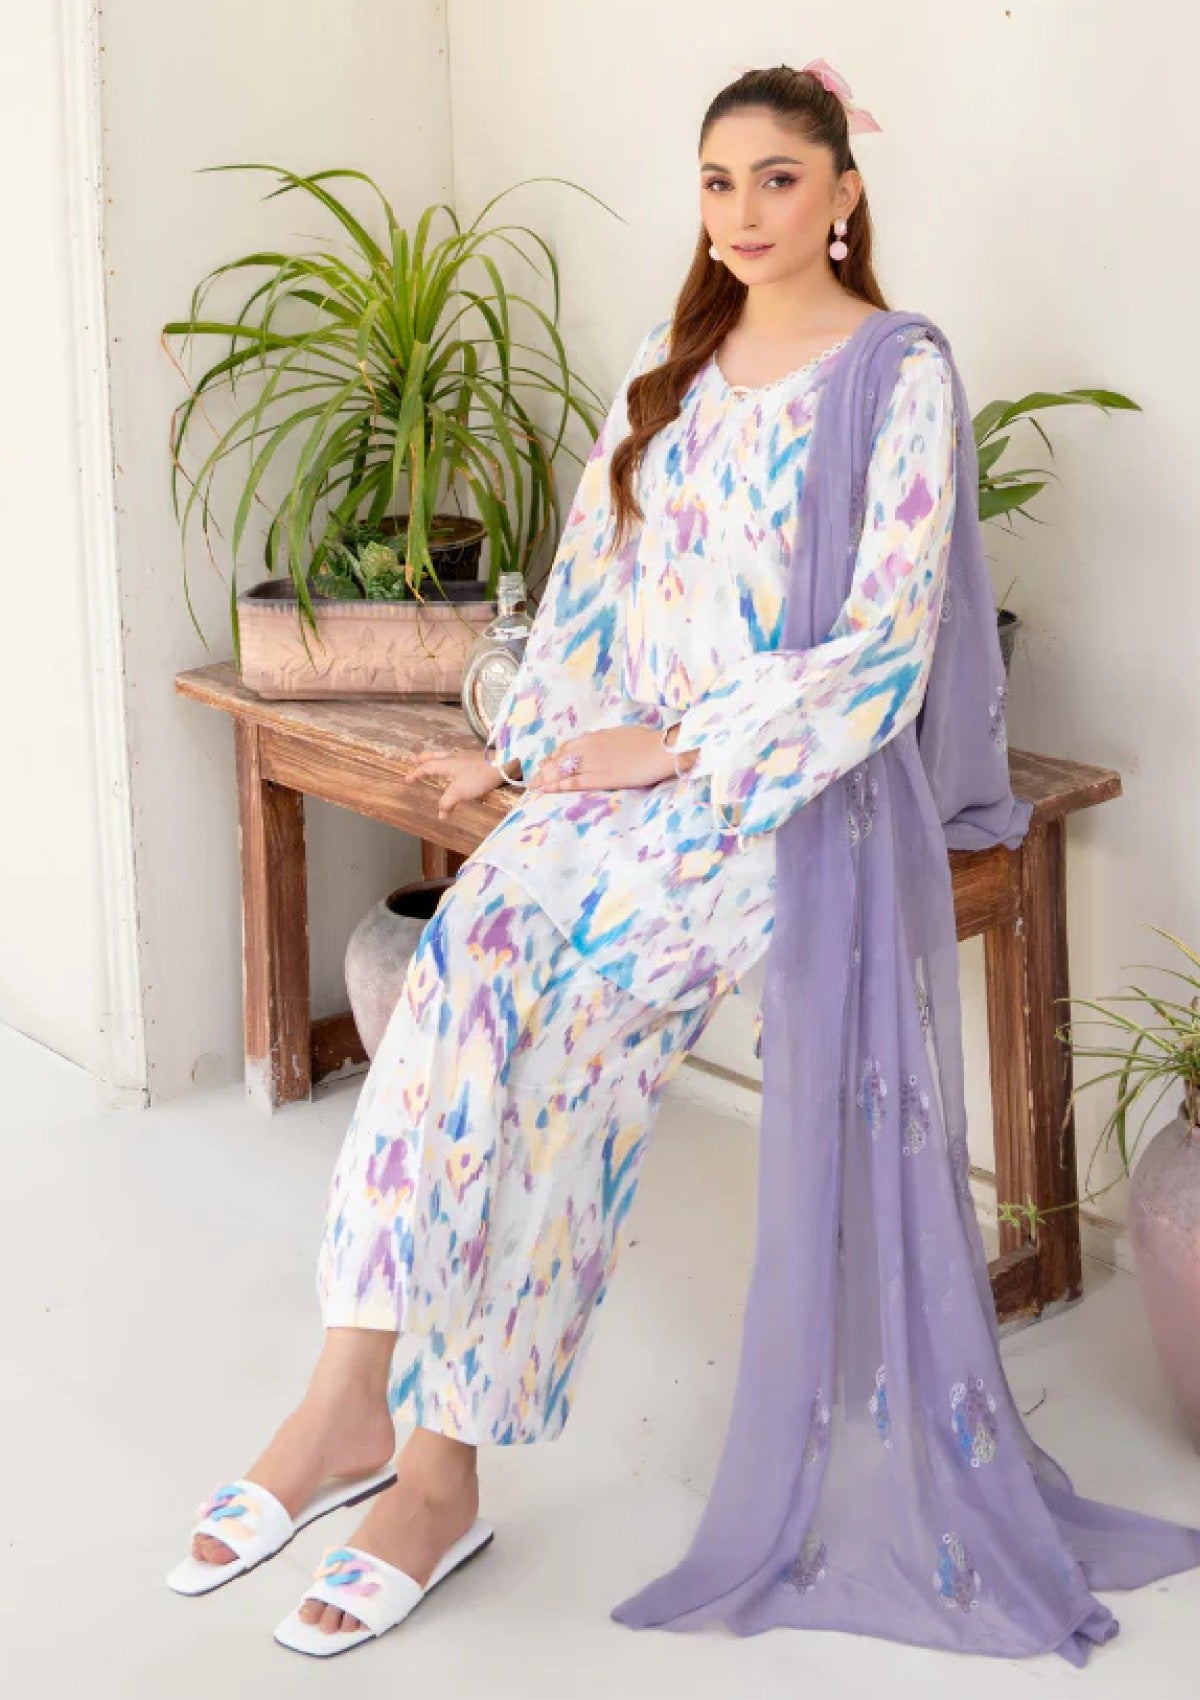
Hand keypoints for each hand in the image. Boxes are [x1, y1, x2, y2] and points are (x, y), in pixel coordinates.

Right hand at [404, 746, 507, 819]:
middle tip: (416, 760)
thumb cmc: (479, 776)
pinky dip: (452, 762)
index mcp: (447, 763)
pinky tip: (459, 768)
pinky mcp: (478, 759)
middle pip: (435, 755)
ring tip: (435, 763)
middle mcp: (455, 757)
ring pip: (447, 755)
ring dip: (438, 758)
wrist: (504, 764)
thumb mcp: (460, 791)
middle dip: (424, 758)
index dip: (416, 773)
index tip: (407, 778)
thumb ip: (448, 802)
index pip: (427, 767)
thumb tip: (441, 815)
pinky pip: (459, 759)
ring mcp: (467, 757)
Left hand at [528, 725, 696, 793]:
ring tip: (534, 787)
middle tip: (534, 778)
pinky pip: (572, 782)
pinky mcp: (600, 777)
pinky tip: (545, 790)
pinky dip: (556, 786)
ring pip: (561, 770)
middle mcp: (588, 747)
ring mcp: (593, 762)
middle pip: (559, 759)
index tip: (547, 763)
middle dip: (545, 769)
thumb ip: (605, 741)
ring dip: (545, 778)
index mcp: (594, 737)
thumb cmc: (647, 742)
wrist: (661, 750)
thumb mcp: (620, 735)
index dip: (554, 757)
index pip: (566, 747)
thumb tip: (599, 746)